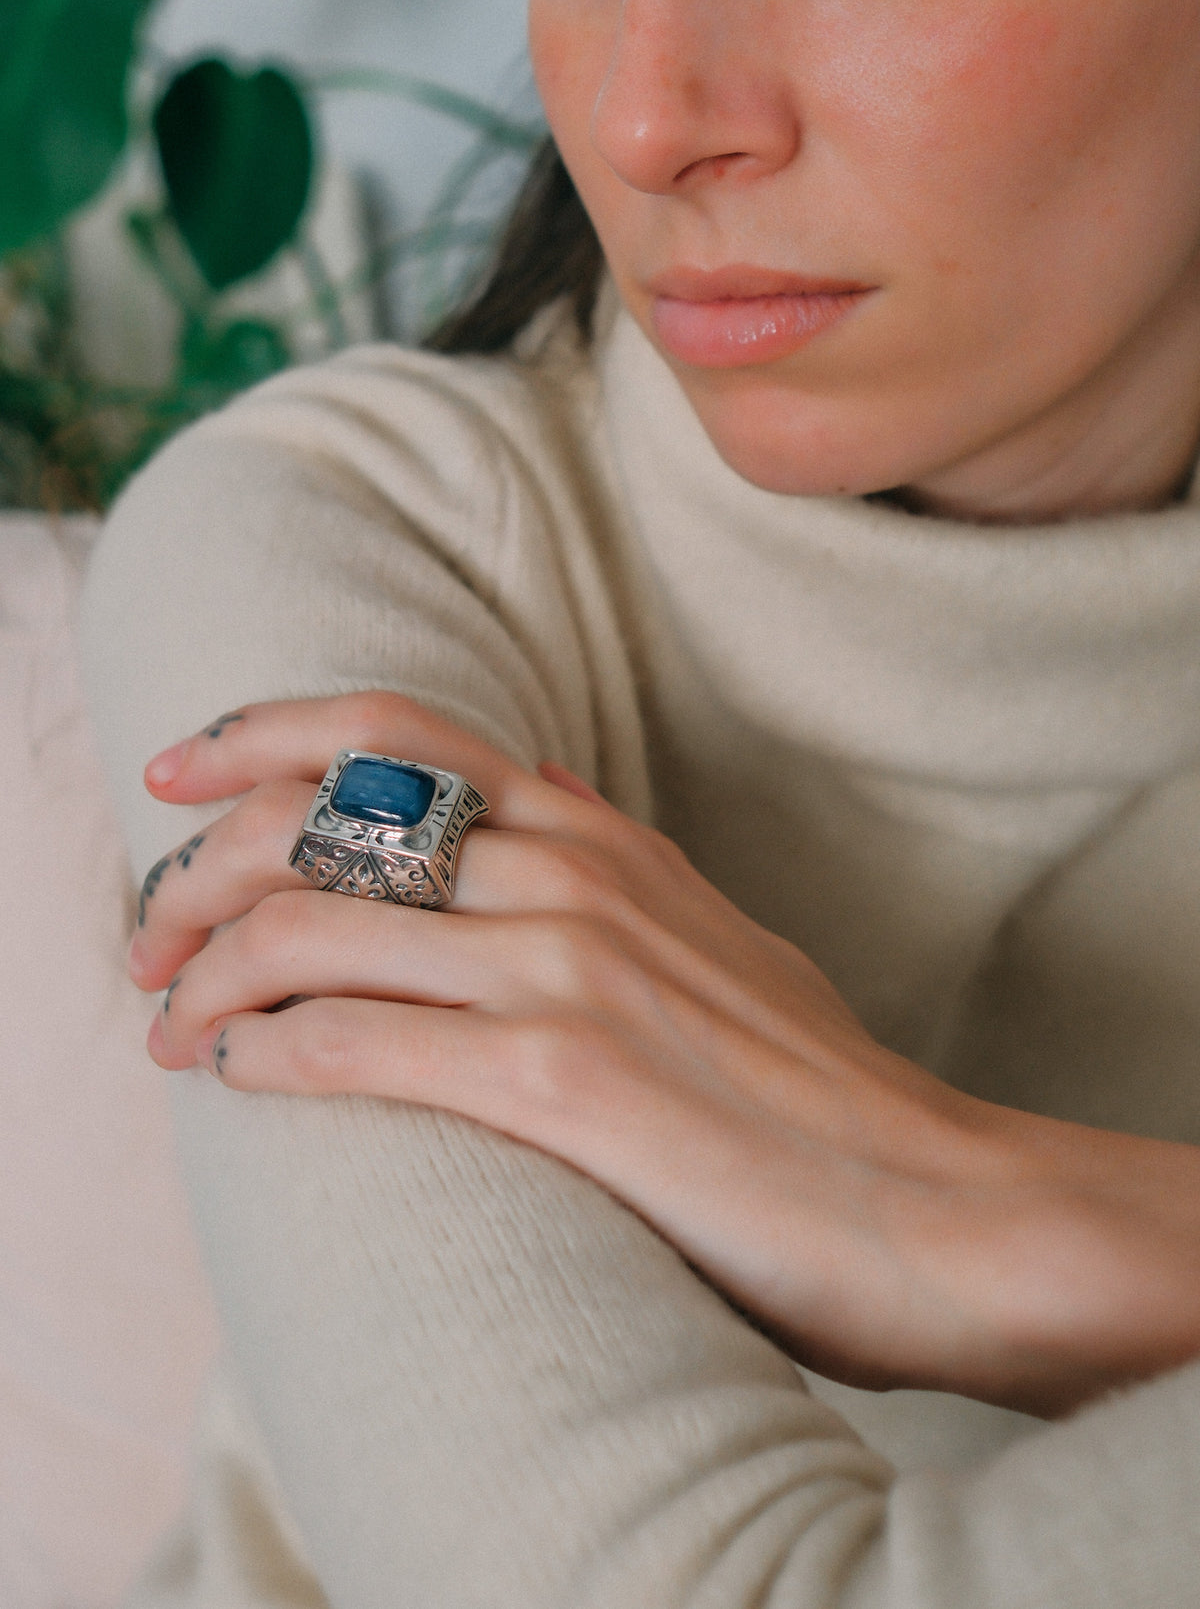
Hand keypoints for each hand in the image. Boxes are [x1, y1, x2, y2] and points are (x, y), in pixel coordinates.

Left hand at [131, 691, 1199, 1417]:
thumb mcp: (715, 938)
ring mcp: (566, 968)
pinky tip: (236, 1079)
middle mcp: (575, 874)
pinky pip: (353, 1042)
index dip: (258, 734)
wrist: (933, 1201)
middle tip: (147, 940)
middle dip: (193, 872)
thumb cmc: (818, 1089)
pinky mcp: (561, 1081)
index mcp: (604, 834)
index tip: (175, 780)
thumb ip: (613, 880)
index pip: (394, 728)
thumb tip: (531, 828)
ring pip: (309, 924)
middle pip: (315, 816)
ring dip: (203, 977)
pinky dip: (265, 1055)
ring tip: (166, 1029)